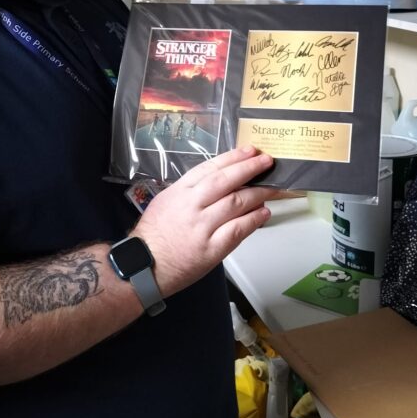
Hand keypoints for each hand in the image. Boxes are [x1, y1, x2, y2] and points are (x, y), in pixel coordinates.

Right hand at [133, 146, 273, 297]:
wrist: (144, 265)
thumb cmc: (154, 235)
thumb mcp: (166, 201)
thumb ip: (191, 190)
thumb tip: (220, 181)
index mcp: (180, 191)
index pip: (210, 167)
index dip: (233, 158)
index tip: (250, 151)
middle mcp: (192, 205)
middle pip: (226, 181)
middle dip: (250, 169)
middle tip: (267, 162)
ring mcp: (202, 227)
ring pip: (236, 203)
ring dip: (258, 193)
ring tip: (272, 189)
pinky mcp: (211, 249)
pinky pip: (238, 230)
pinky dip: (253, 220)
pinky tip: (263, 213)